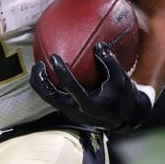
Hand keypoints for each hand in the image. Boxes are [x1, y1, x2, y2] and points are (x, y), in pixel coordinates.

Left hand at [30, 43, 151, 131]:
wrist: (125, 118)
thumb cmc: (123, 96)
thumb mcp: (121, 78)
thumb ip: (109, 61)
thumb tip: (98, 45)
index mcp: (89, 104)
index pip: (70, 87)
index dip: (61, 71)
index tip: (54, 57)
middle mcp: (77, 111)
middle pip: (50, 97)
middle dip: (40, 81)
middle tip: (38, 64)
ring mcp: (71, 113)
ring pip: (49, 99)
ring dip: (41, 85)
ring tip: (39, 68)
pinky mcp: (69, 112)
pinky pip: (54, 99)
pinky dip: (48, 87)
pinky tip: (48, 74)